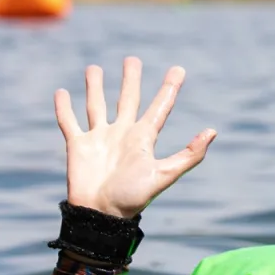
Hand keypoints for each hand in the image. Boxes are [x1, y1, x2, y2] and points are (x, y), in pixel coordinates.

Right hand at [54, 57, 215, 217]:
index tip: (179, 69)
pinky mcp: (77, 145)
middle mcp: (122, 134)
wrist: (101, 214)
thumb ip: (189, 155)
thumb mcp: (164, 175)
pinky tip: (61, 92)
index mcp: (143, 138)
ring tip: (94, 68)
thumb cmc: (133, 197)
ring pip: (96, 105)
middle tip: (133, 59)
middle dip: (131, 79)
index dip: (169, 88)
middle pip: (127, 99)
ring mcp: (99, 138)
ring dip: (95, 87)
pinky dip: (64, 107)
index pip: (160, 107)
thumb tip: (213, 131)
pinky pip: (68, 121)